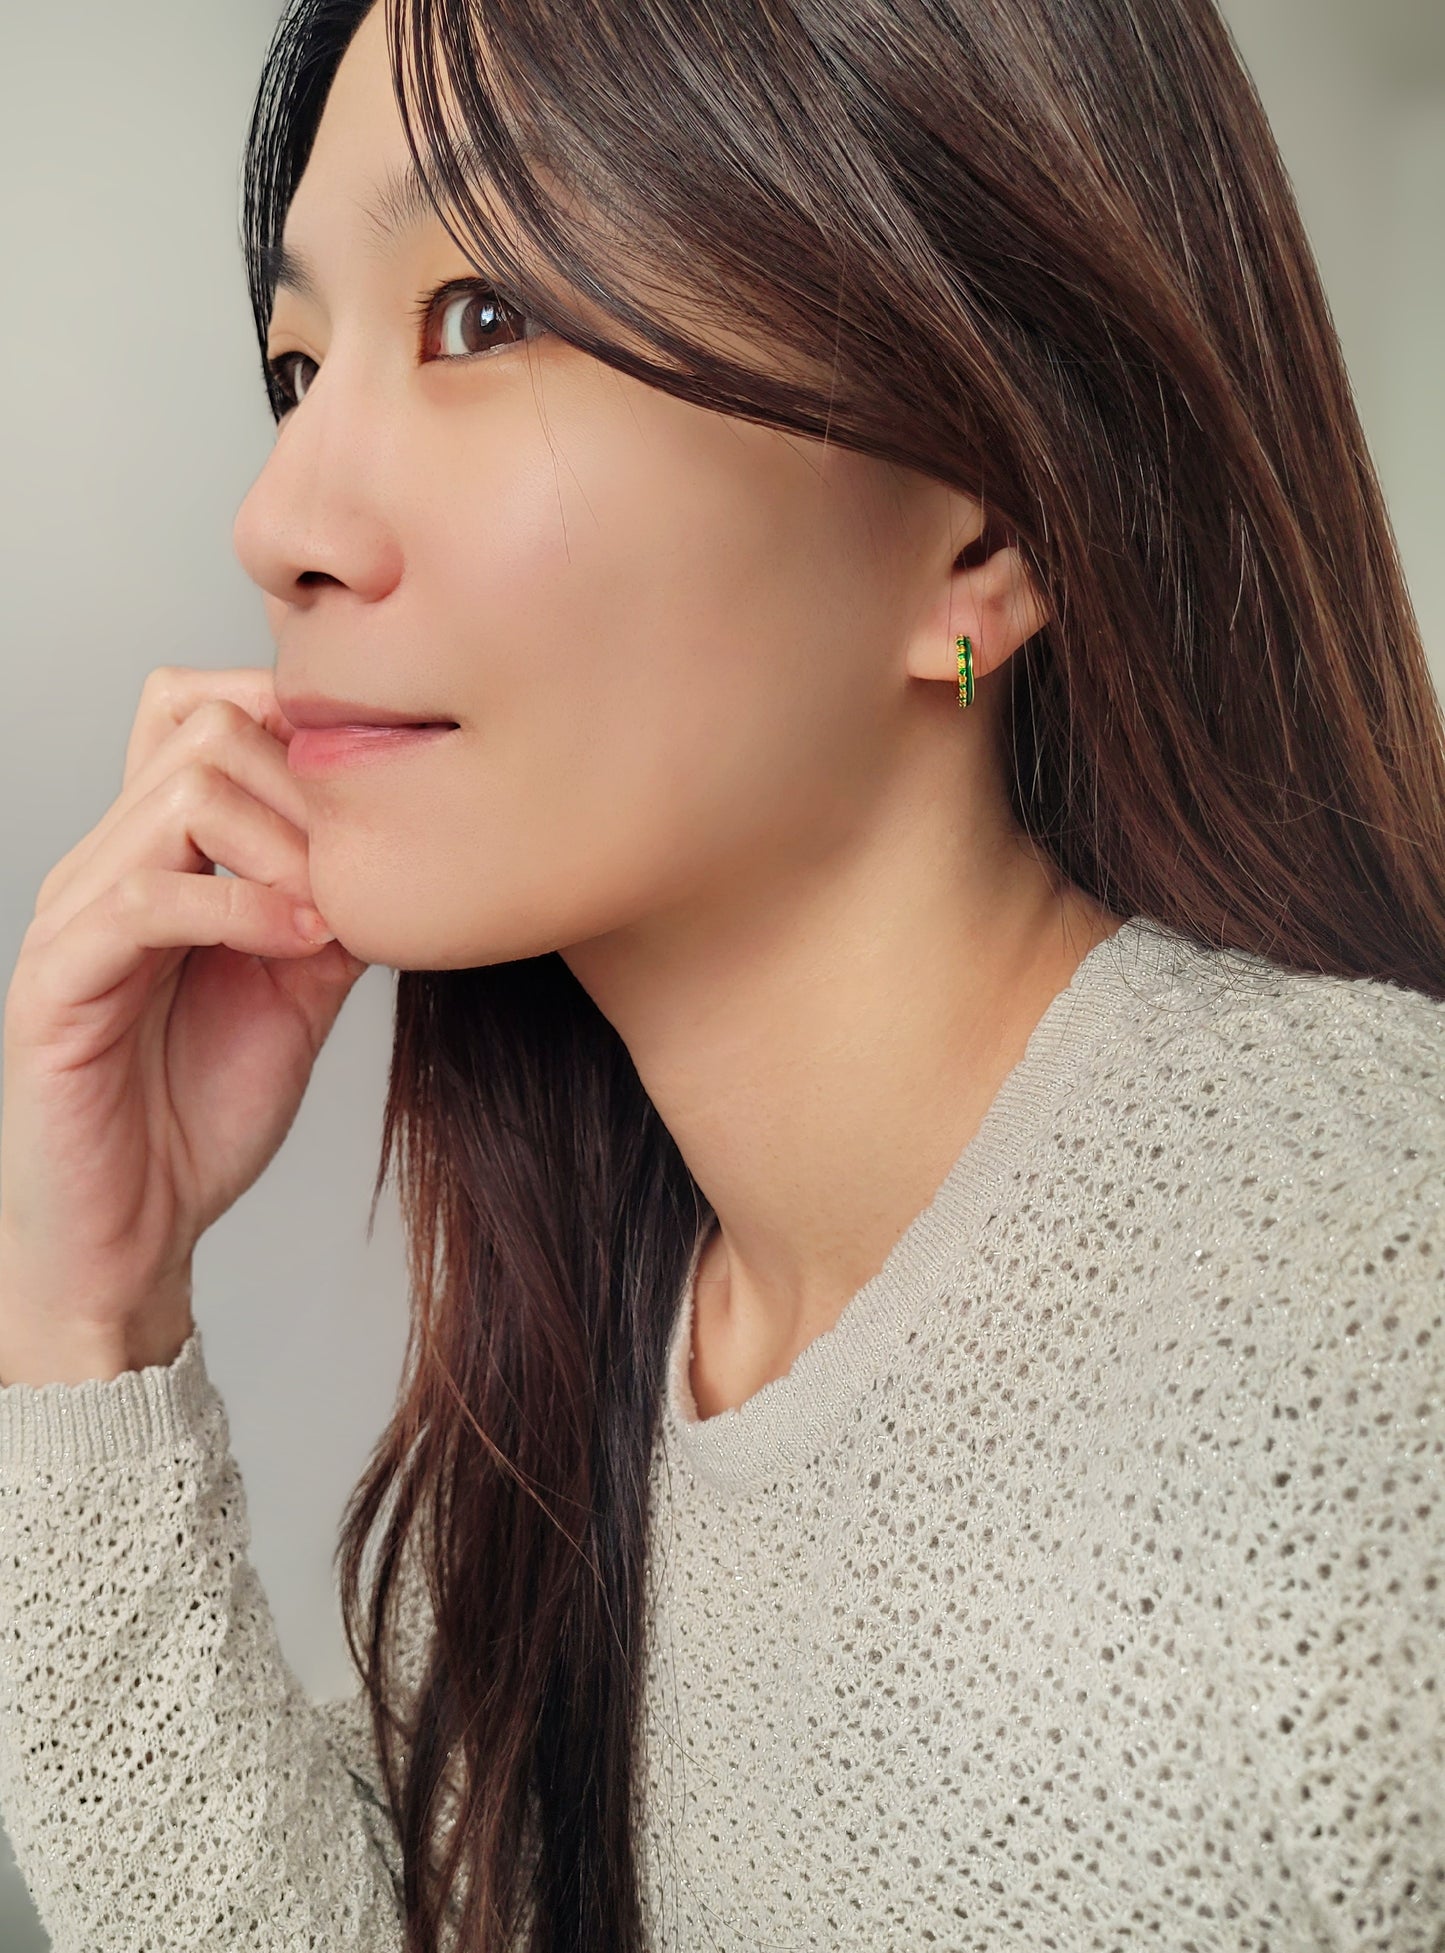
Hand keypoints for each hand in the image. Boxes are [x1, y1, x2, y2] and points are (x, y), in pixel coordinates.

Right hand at [0, 665, 369, 1362]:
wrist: (132, 1233)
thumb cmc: (199, 1112)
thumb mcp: (300, 988)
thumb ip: (335, 906)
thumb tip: (409, 842)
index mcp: (155, 854)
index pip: (198, 709)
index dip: (293, 725)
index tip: (374, 801)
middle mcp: (106, 865)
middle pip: (202, 727)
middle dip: (305, 789)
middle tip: (356, 873)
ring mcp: (75, 917)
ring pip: (179, 795)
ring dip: (284, 848)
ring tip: (330, 918)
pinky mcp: (58, 983)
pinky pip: (147, 898)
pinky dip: (241, 910)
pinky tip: (299, 947)